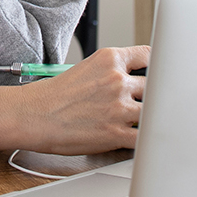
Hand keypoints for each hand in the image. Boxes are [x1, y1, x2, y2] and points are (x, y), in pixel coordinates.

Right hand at [0, 46, 149, 154]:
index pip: (149, 56)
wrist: (33, 115)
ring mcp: (119, 107)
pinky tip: (143, 140)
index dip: (157, 67)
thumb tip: (133, 80)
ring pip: (154, 111)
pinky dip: (147, 140)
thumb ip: (112, 71)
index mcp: (110, 59)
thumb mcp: (86, 68)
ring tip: (145, 122)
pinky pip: (146, 137)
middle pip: (155, 85)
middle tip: (150, 103)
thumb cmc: (54, 95)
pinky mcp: (117, 132)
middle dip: (153, 96)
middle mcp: (117, 80)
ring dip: (150, 118)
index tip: (162, 74)